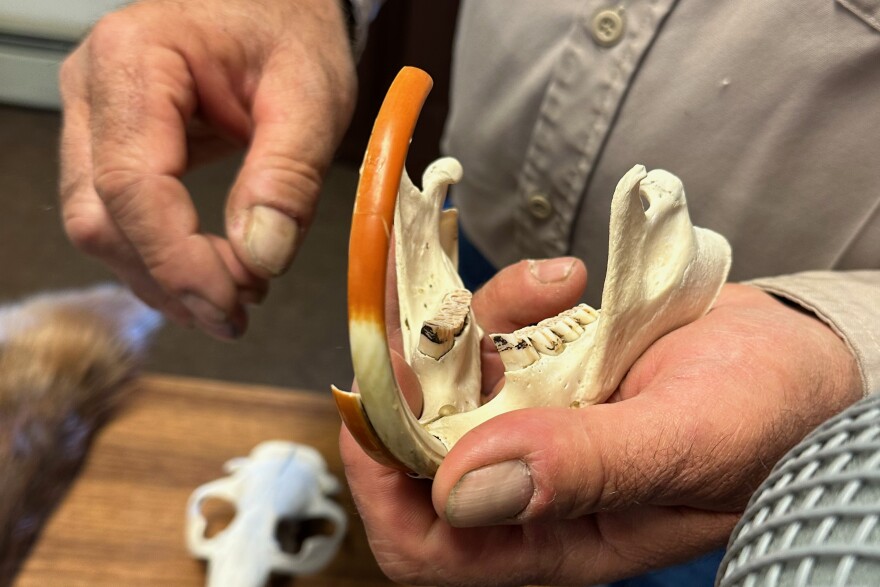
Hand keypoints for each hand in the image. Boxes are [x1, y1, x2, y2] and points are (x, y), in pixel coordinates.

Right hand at [59, 0, 355, 338]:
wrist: (277, 6)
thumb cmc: (291, 32)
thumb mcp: (312, 96)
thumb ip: (288, 176)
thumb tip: (260, 258)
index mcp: (136, 59)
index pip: (132, 184)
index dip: (178, 260)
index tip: (231, 303)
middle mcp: (94, 88)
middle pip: (102, 215)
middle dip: (170, 278)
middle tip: (237, 313)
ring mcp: (94, 118)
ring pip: (101, 226)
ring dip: (163, 277)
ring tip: (232, 300)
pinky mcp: (111, 145)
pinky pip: (117, 217)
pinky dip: (161, 257)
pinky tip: (209, 277)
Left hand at [341, 261, 862, 585]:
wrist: (798, 358)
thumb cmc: (768, 414)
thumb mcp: (686, 440)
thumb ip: (584, 467)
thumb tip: (462, 488)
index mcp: (560, 535)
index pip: (431, 548)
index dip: (381, 488)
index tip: (372, 407)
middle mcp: (534, 485)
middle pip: (420, 452)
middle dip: (416, 382)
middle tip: (437, 320)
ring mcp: (537, 422)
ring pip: (450, 381)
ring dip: (472, 325)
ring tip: (541, 290)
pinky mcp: (548, 370)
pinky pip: (495, 334)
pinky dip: (515, 296)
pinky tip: (567, 278)